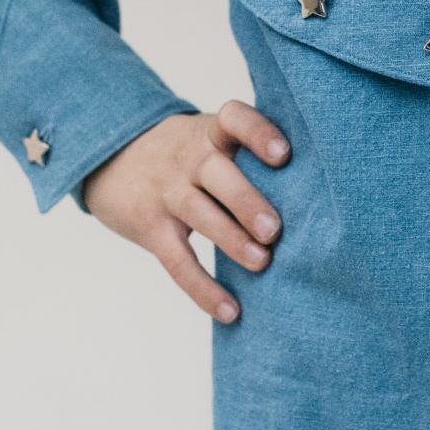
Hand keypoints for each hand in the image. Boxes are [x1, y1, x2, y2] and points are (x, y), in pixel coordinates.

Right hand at [81, 100, 291, 323]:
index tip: (283, 155)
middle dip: (247, 201)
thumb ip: (250, 152)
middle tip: (275, 230)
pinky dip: (203, 289)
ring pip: (199, 215)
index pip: (234, 118)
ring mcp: (167, 192)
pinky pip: (178, 261)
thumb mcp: (210, 136)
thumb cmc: (188, 153)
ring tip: (262, 263)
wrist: (112, 158)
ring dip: (231, 240)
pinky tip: (231, 311)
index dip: (257, 133)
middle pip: (218, 174)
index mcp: (211, 131)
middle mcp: (188, 157)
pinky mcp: (150, 228)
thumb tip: (317, 190)